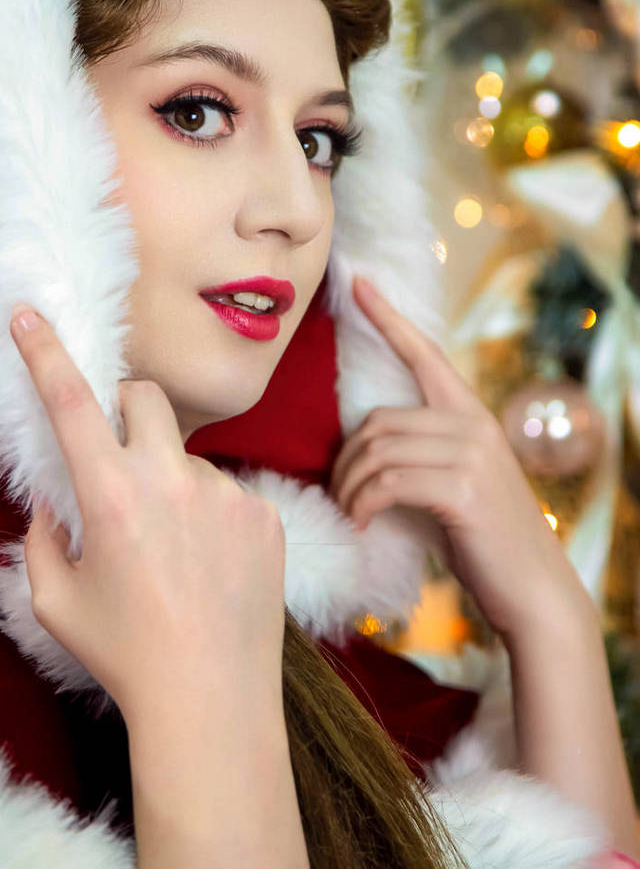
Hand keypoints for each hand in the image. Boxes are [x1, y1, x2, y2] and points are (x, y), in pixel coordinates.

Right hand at [9, 305, 287, 721]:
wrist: (213, 700)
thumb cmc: (125, 654)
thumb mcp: (57, 601)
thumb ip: (44, 538)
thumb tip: (58, 500)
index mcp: (111, 494)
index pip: (71, 402)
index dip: (46, 353)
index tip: (29, 316)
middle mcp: (171, 479)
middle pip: (146, 397)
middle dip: (127, 409)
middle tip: (120, 454)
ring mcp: (226, 492)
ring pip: (188, 458)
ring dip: (172, 484)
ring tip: (177, 556)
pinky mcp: (265, 513)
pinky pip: (229, 492)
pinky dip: (211, 516)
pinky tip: (212, 568)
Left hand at [328, 276, 595, 644]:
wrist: (533, 591)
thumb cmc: (481, 540)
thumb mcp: (450, 484)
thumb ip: (418, 455)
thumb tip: (361, 447)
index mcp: (470, 415)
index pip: (424, 353)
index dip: (387, 317)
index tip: (358, 281)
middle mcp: (473, 424)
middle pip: (378, 421)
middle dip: (345, 462)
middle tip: (339, 497)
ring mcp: (471, 454)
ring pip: (378, 451)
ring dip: (349, 488)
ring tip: (349, 514)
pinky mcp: (463, 489)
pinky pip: (388, 482)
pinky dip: (363, 504)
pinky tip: (360, 524)